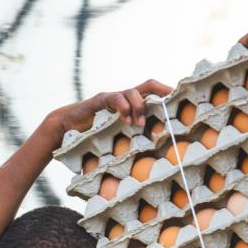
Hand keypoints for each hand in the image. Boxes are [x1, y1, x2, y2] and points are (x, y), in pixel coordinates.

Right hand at [49, 79, 173, 135]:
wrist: (67, 126)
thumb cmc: (92, 135)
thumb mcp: (115, 138)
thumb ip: (129, 141)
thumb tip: (146, 161)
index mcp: (130, 105)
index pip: (151, 94)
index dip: (166, 94)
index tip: (180, 100)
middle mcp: (123, 97)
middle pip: (147, 85)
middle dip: (161, 90)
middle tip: (171, 100)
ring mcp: (112, 97)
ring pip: (132, 92)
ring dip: (140, 107)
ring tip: (140, 124)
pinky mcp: (100, 100)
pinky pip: (115, 98)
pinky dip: (123, 107)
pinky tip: (126, 121)